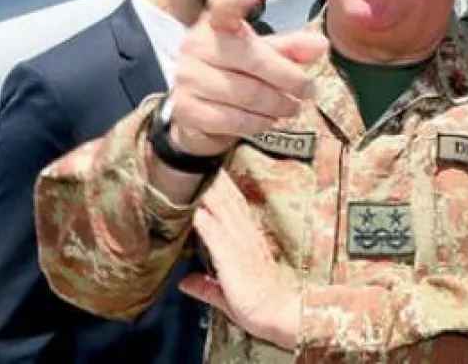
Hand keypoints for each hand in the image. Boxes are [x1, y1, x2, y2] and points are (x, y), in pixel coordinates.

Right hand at [168, 0, 327, 157]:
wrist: (193, 107)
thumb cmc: (230, 71)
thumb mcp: (259, 53)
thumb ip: (289, 47)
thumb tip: (320, 44)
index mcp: (216, 24)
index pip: (223, 5)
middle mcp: (197, 45)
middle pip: (253, 59)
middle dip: (289, 79)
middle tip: (308, 90)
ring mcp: (188, 77)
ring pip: (247, 94)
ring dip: (277, 105)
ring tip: (291, 107)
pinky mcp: (187, 108)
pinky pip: (234, 119)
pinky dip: (259, 122)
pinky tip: (268, 120)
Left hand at [180, 176, 301, 349]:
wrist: (281, 314)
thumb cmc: (260, 305)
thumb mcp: (226, 294)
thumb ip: (205, 286)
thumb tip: (186, 283)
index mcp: (246, 240)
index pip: (233, 206)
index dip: (221, 186)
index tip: (210, 168)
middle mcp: (243, 235)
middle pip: (226, 198)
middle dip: (214, 177)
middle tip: (201, 155)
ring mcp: (237, 242)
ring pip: (219, 207)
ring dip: (206, 189)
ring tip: (193, 168)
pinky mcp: (230, 254)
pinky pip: (211, 229)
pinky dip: (200, 215)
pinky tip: (191, 203)